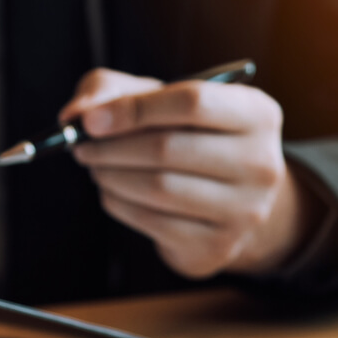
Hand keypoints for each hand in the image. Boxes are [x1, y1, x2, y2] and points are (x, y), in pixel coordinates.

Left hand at [59, 68, 308, 278]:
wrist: (229, 197)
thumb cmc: (190, 135)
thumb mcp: (160, 98)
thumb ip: (113, 91)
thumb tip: (75, 114)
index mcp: (257, 114)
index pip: (193, 101)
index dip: (134, 108)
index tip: (91, 119)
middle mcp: (262, 163)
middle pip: (169, 148)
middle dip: (112, 147)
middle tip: (82, 145)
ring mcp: (245, 211)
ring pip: (158, 188)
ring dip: (110, 175)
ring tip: (96, 166)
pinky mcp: (219, 246)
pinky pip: (153, 222)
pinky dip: (119, 204)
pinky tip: (113, 191)